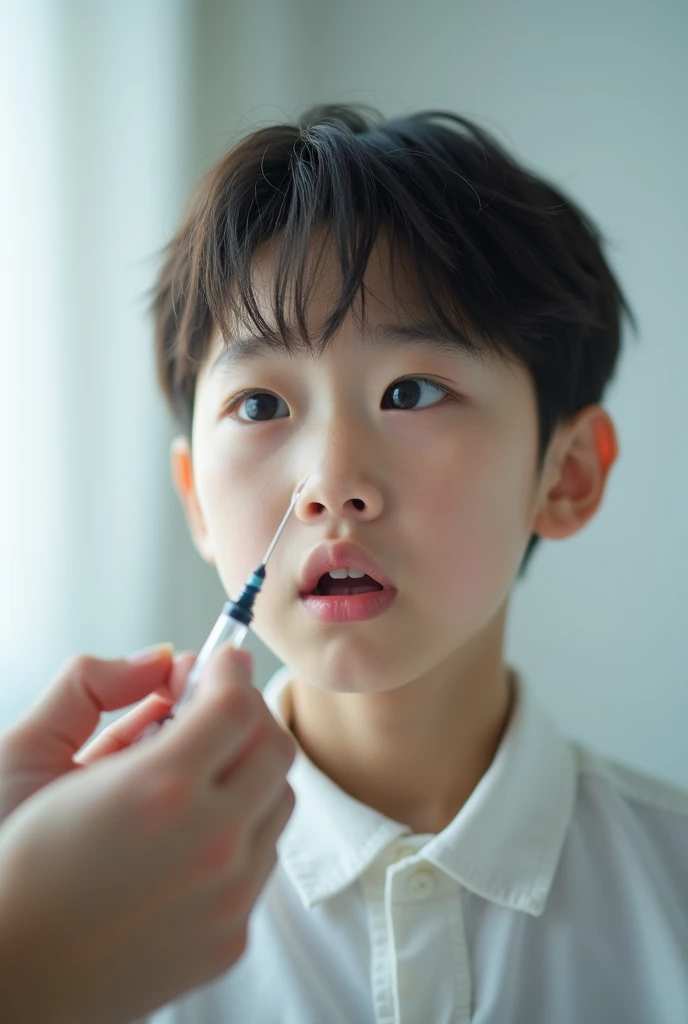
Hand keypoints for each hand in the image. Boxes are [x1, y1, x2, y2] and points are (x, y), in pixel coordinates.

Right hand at [0, 644, 296, 1023]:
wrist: (8, 978)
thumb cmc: (12, 864)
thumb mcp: (31, 757)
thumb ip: (94, 685)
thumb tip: (160, 658)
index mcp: (160, 791)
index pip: (236, 705)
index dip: (230, 670)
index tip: (220, 660)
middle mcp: (209, 846)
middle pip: (274, 748)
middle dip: (247, 714)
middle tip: (212, 705)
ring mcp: (228, 899)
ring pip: (278, 804)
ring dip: (247, 771)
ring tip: (196, 769)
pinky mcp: (232, 938)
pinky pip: (260, 861)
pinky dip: (238, 829)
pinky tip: (188, 828)